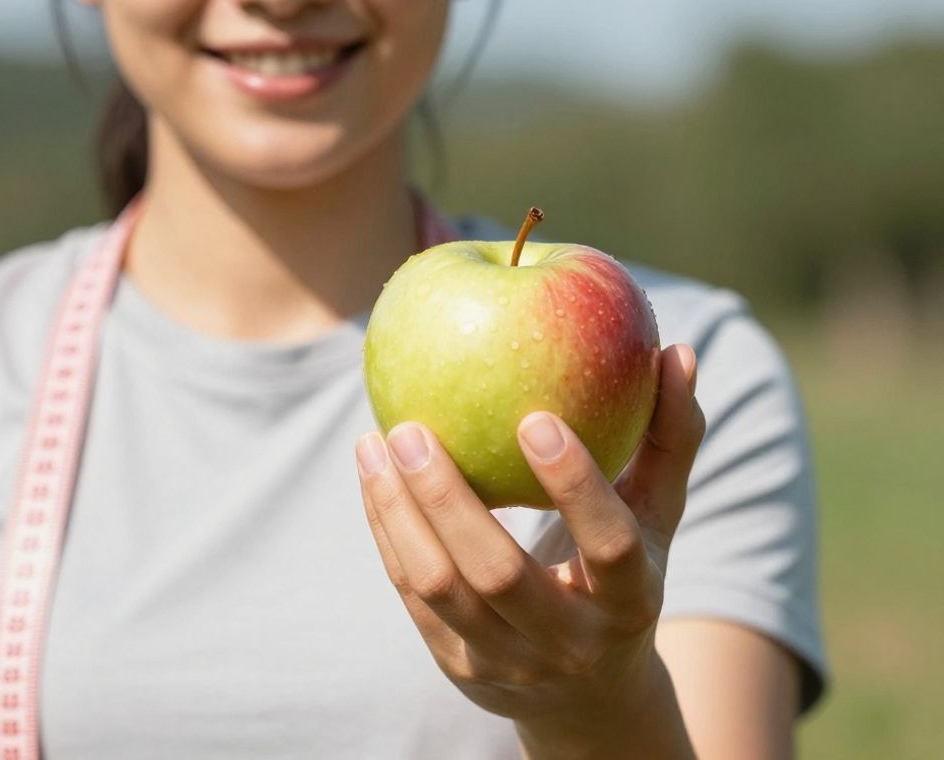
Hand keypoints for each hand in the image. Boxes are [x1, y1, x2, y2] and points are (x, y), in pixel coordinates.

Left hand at [356, 344, 704, 756]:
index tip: (534, 417)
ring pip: (439, 586)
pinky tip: (372, 475)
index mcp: (631, 601)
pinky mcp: (458, 665)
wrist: (590, 698)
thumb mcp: (656, 519)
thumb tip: (676, 350)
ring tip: (375, 443)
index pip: (610, 546)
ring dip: (398, 512)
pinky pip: (411, 594)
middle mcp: (569, 642)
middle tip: (411, 428)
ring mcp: (509, 662)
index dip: (577, 486)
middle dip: (447, 499)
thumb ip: (668, 440)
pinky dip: (387, 532)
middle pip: (499, 573)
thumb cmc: (624, 575)